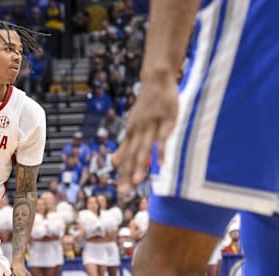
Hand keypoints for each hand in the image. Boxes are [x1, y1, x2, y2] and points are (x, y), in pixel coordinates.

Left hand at [113, 74, 178, 193]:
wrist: (155, 80)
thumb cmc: (145, 106)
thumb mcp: (133, 125)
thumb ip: (125, 145)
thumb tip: (112, 162)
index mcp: (131, 133)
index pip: (125, 158)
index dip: (122, 174)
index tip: (120, 191)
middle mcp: (138, 131)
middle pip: (132, 156)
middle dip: (127, 174)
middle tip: (124, 191)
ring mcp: (152, 125)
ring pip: (144, 148)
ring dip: (140, 164)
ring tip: (137, 180)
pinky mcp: (166, 120)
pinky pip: (163, 137)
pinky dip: (161, 150)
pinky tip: (160, 163)